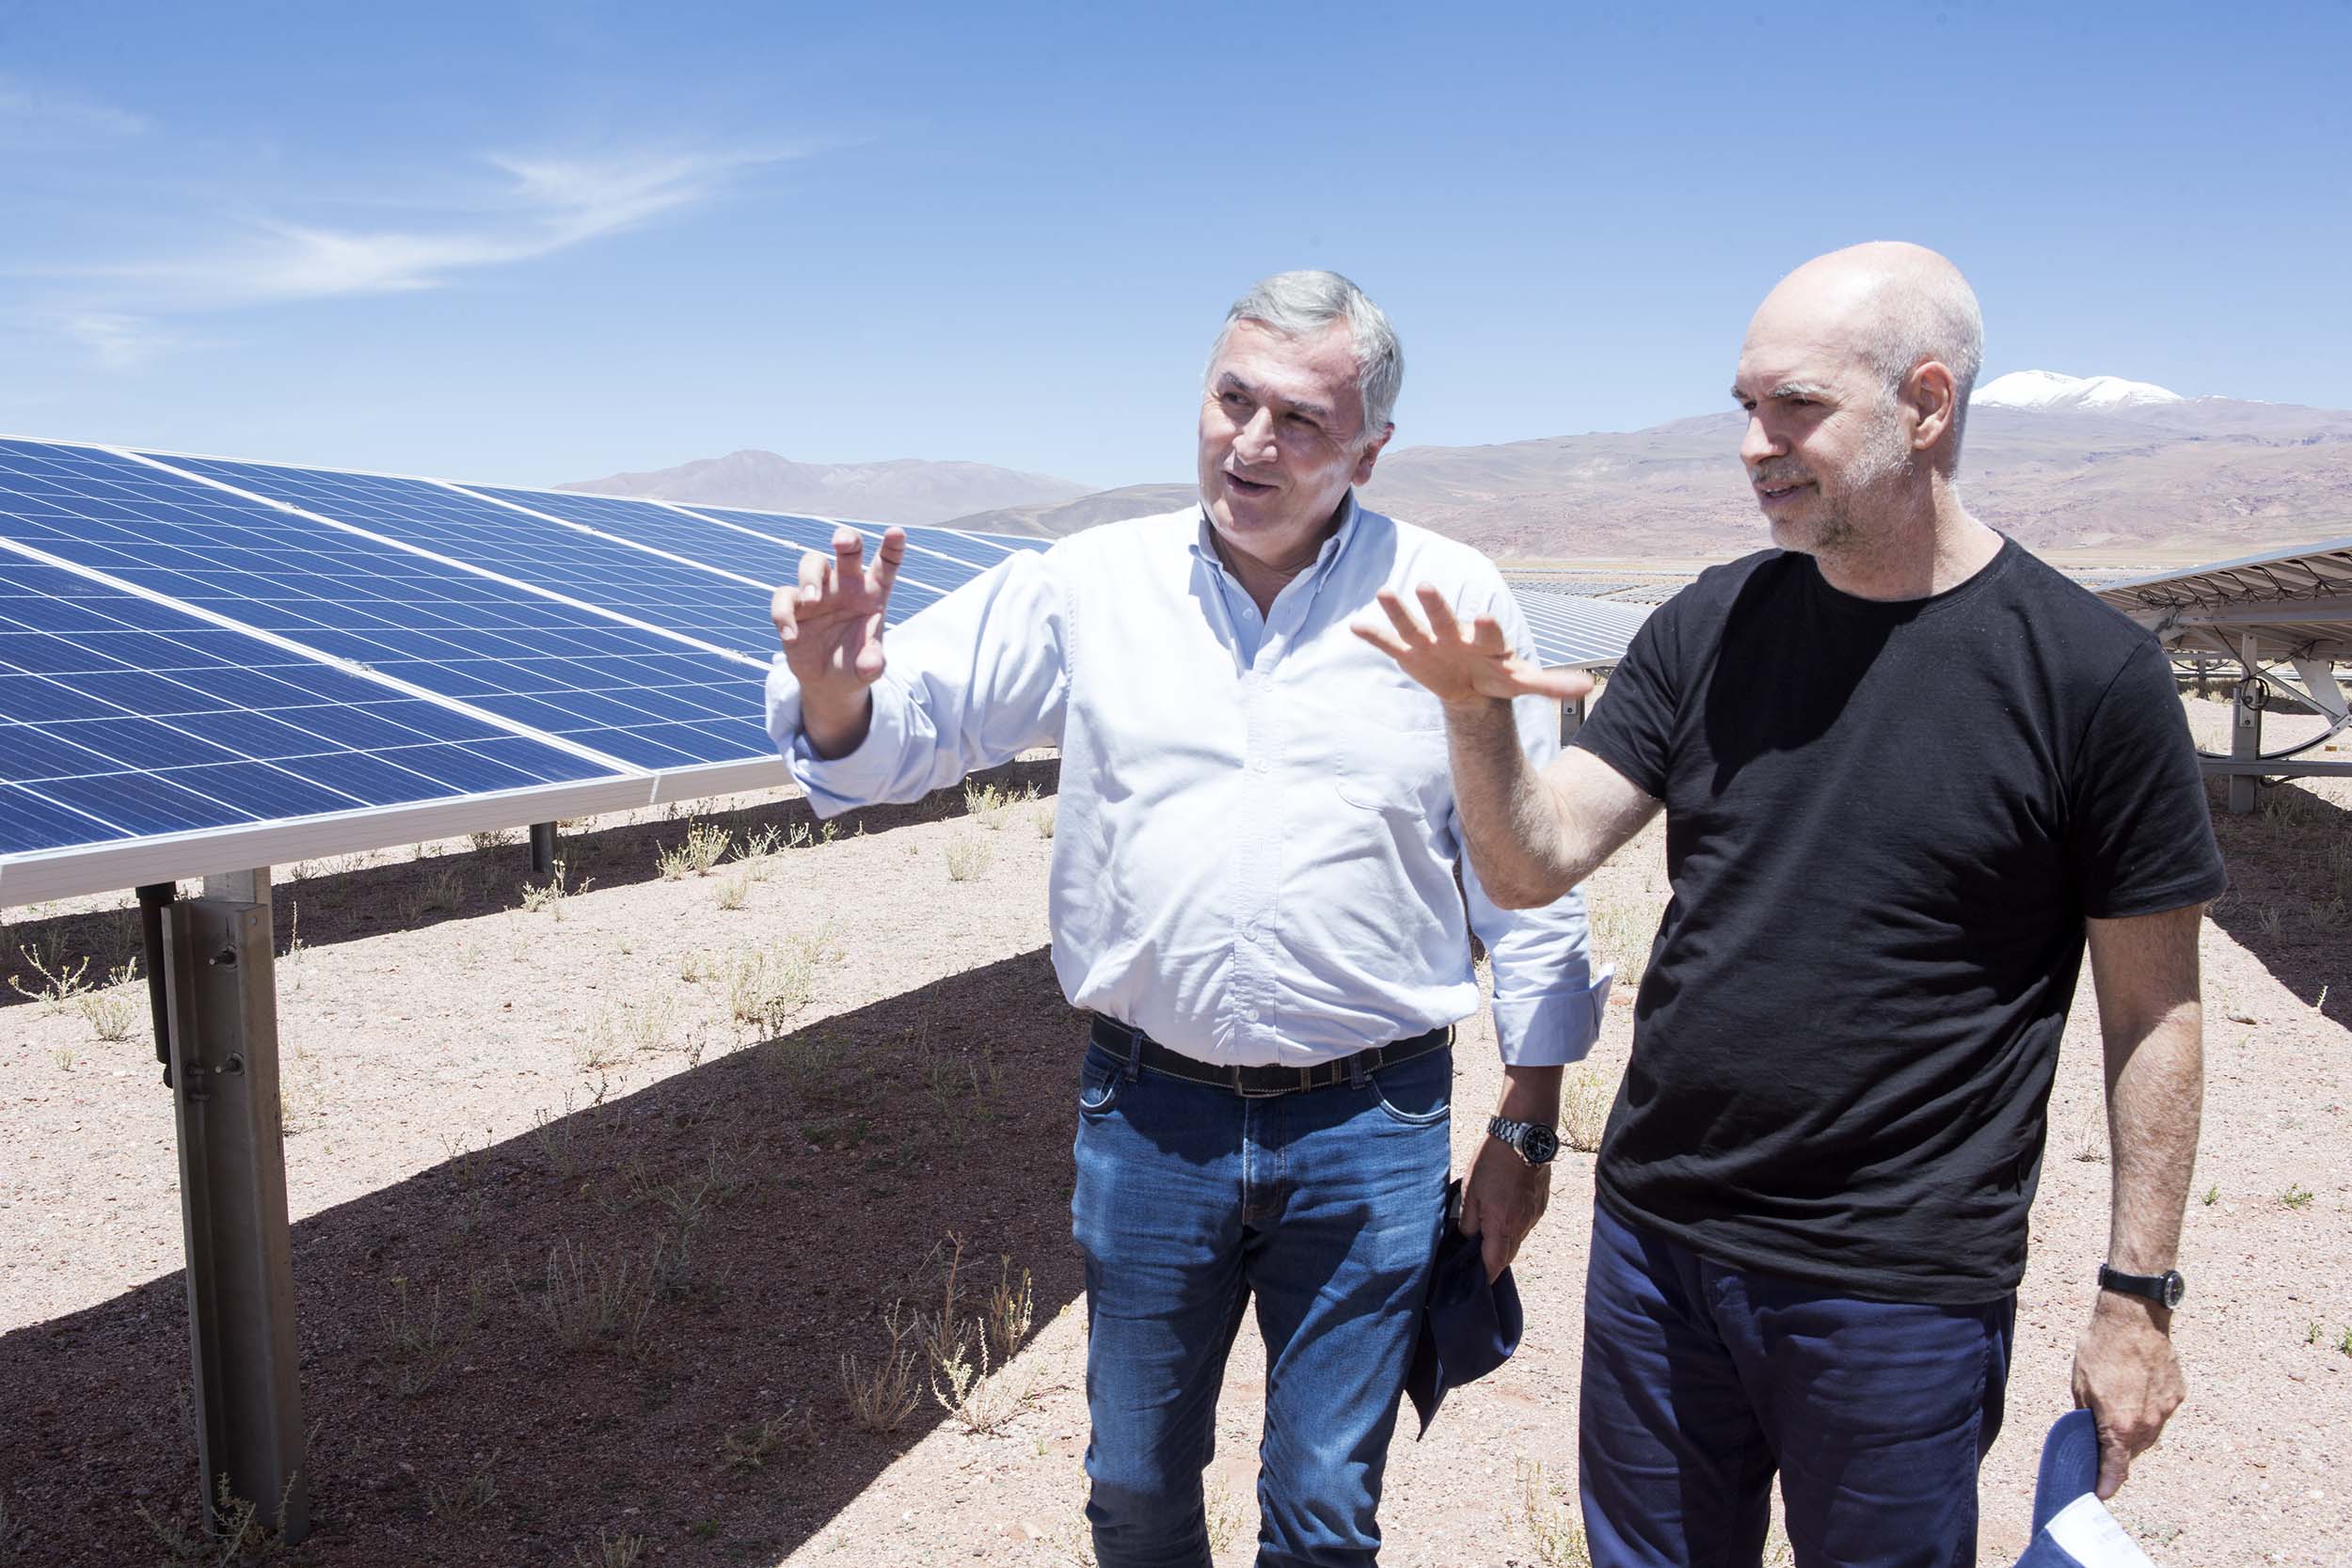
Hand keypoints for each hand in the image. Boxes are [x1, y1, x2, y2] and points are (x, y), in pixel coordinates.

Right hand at [771, 527, 903, 755]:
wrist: (829, 681)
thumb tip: (871, 665)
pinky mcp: (793, 606)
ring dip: (810, 577)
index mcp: (873, 591)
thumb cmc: (856, 664)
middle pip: (847, 549)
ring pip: (812, 562)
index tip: (896, 533)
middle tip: (842, 542)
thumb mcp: (868, 669)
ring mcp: (818, 592)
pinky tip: (792, 636)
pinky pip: (784, 598)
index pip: (886, 563)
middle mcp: (846, 584)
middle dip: (846, 538)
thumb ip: (872, 663)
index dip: (892, 546)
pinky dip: (784, 614)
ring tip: (813, 601)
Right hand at [1352, 584, 1593, 706]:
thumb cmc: (1497, 674)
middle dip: (1437, 606)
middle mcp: (1456, 634)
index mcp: (1486, 641)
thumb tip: (1590, 687)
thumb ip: (1551, 684)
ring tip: (1383, 592)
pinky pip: (1389, 644)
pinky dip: (1374, 635)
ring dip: (1398, 610)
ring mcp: (1431, 641)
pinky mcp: (1410, 652)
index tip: (1485, 615)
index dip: (1486, 625)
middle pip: (1446, 619)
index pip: (1488, 632)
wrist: (1468, 679)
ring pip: (1414, 624)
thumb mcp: (1522, 681)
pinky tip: (1355, 626)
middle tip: (1426, 586)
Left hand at [1461, 1134, 1550, 1281]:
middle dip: (1494, 1259)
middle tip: (1478, 1257)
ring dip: (1504, 1239)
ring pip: (1518, 1238)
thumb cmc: (1492, 1163)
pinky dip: (1514, 1223)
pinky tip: (1503, 1209)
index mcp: (1502, 1227)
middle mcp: (1523, 1226)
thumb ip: (1467, 1222)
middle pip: (1508, 1255)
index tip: (1476, 1283)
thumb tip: (1467, 1238)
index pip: (1494, 1265)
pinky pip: (1526, 1223)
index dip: (1485, 1277)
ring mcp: (1535, 1215)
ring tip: (1489, 1228)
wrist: (1523, 1138)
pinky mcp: (1542, 1204)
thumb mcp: (1469, 1193)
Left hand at [2071, 1292, 2185, 1498]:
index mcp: (2120, 1425)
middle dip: (2118, 1453)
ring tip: (2119, 1416)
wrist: (2133, 1318)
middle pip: (2133, 1451)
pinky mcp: (2177, 1394)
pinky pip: (2161, 1413)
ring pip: (2149, 1433)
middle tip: (2103, 1449)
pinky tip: (2135, 1394)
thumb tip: (2091, 1434)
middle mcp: (2148, 1424)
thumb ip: (2088, 1416)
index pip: (2115, 1468)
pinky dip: (2148, 1411)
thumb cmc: (2100, 1348)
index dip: (2107, 1483)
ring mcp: (2166, 1410)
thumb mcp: (2081, 1385)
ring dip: (2134, 1432)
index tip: (2102, 1493)